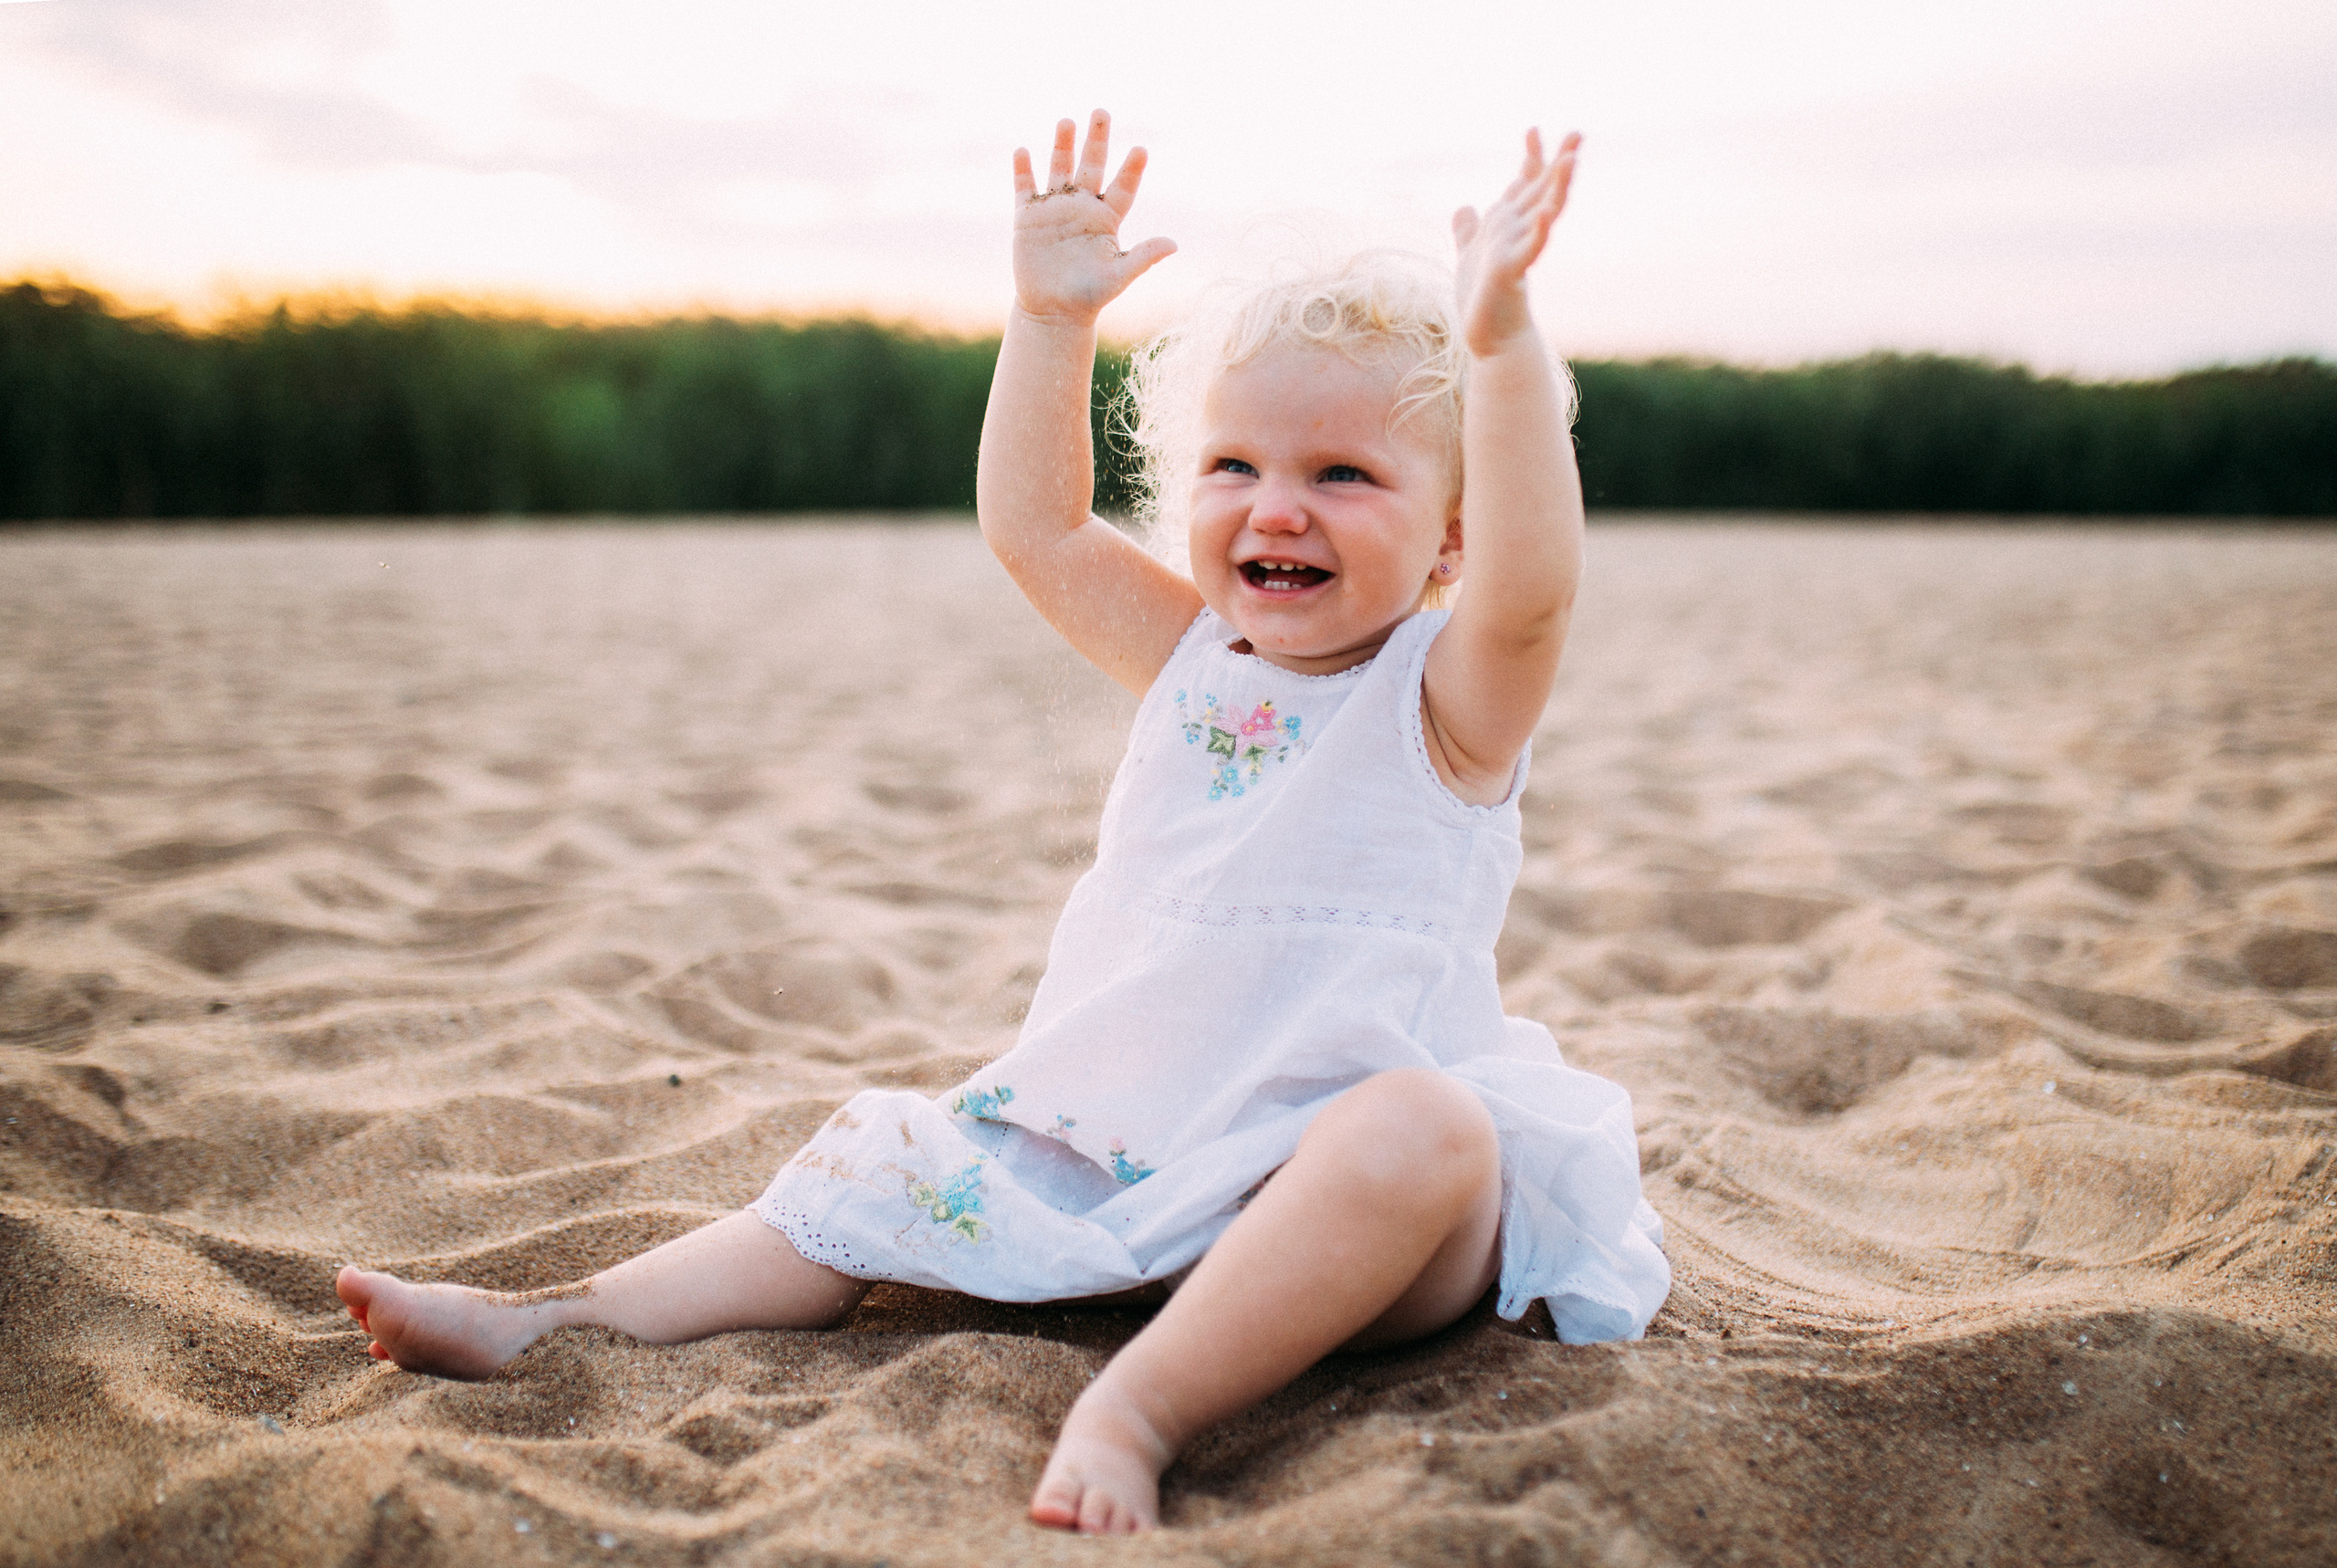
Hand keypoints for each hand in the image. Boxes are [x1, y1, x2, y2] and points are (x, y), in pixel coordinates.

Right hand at [1011, 109, 1176, 324]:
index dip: (1132, 169)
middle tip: (1102, 112)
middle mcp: (1083, 207)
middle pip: (1092, 165)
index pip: (1123, 187)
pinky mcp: (1028, 217)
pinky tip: (1022, 151)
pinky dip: (1023, 170)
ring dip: (1062, 145)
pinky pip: (1024, 188)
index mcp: (1107, 218)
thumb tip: (1174, 244)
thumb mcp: (1118, 277)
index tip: (1142, 149)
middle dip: (1097, 139)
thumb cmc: (1089, 296)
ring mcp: (1055, 209)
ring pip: (1059, 168)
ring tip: (1066, 122)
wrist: (1053, 311)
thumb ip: (1143, 258)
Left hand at [1451, 129, 1579, 356]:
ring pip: (1544, 213)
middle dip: (1559, 163)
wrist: (1488, 338)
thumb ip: (1469, 231)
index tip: (1533, 129)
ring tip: (1571, 160)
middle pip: (1543, 192)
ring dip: (1558, 187)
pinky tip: (1547, 213)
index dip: (1530, 160)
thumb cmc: (1483, 300)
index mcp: (1510, 227)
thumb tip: (1465, 207)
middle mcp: (1520, 234)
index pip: (1524, 186)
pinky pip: (1530, 248)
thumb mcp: (1470, 255)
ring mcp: (1519, 251)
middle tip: (1577, 133)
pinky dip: (1540, 230)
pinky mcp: (1511, 272)